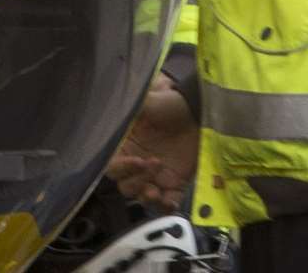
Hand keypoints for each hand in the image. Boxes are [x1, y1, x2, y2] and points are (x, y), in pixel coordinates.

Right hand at [105, 76, 198, 211]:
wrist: (195, 111)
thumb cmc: (168, 105)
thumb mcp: (147, 102)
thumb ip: (131, 109)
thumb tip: (117, 111)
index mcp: (124, 147)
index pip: (112, 166)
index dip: (121, 168)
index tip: (137, 161)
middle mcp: (136, 165)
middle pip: (125, 185)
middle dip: (137, 180)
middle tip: (155, 164)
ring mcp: (154, 176)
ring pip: (141, 196)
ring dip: (147, 196)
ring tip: (157, 190)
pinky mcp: (172, 184)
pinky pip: (165, 202)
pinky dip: (166, 206)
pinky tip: (170, 203)